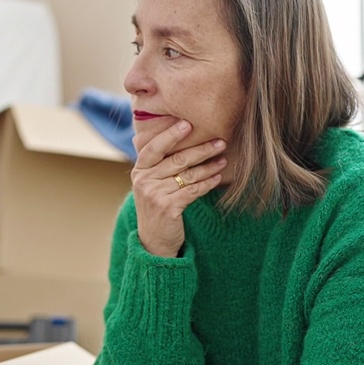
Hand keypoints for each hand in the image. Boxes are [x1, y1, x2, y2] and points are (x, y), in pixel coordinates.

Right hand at [131, 120, 226, 256]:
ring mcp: (154, 195)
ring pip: (187, 174)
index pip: (154, 147)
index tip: (188, 124)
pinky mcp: (168, 208)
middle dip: (201, 149)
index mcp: (139, 170)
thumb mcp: (151, 184)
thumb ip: (160, 164)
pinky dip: (207, 182)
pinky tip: (217, 177)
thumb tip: (182, 137)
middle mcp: (144, 181)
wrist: (153, 240)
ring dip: (209, 166)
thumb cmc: (157, 206)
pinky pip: (193, 190)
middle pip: (176, 159)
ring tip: (223, 159)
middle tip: (220, 142)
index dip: (170, 135)